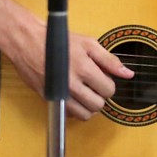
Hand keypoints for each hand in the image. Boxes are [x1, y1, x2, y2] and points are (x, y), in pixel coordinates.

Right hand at [4, 17, 133, 119]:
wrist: (28, 43)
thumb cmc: (59, 41)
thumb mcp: (89, 44)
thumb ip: (110, 60)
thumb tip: (128, 74)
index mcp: (84, 69)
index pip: (108, 90)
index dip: (108, 84)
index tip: (102, 78)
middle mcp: (72, 85)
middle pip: (98, 105)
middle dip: (100, 96)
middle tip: (94, 85)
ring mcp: (59, 94)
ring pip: (85, 115)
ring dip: (89, 106)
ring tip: (86, 92)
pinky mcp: (50, 100)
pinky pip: (69, 115)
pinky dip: (75, 109)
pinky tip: (74, 96)